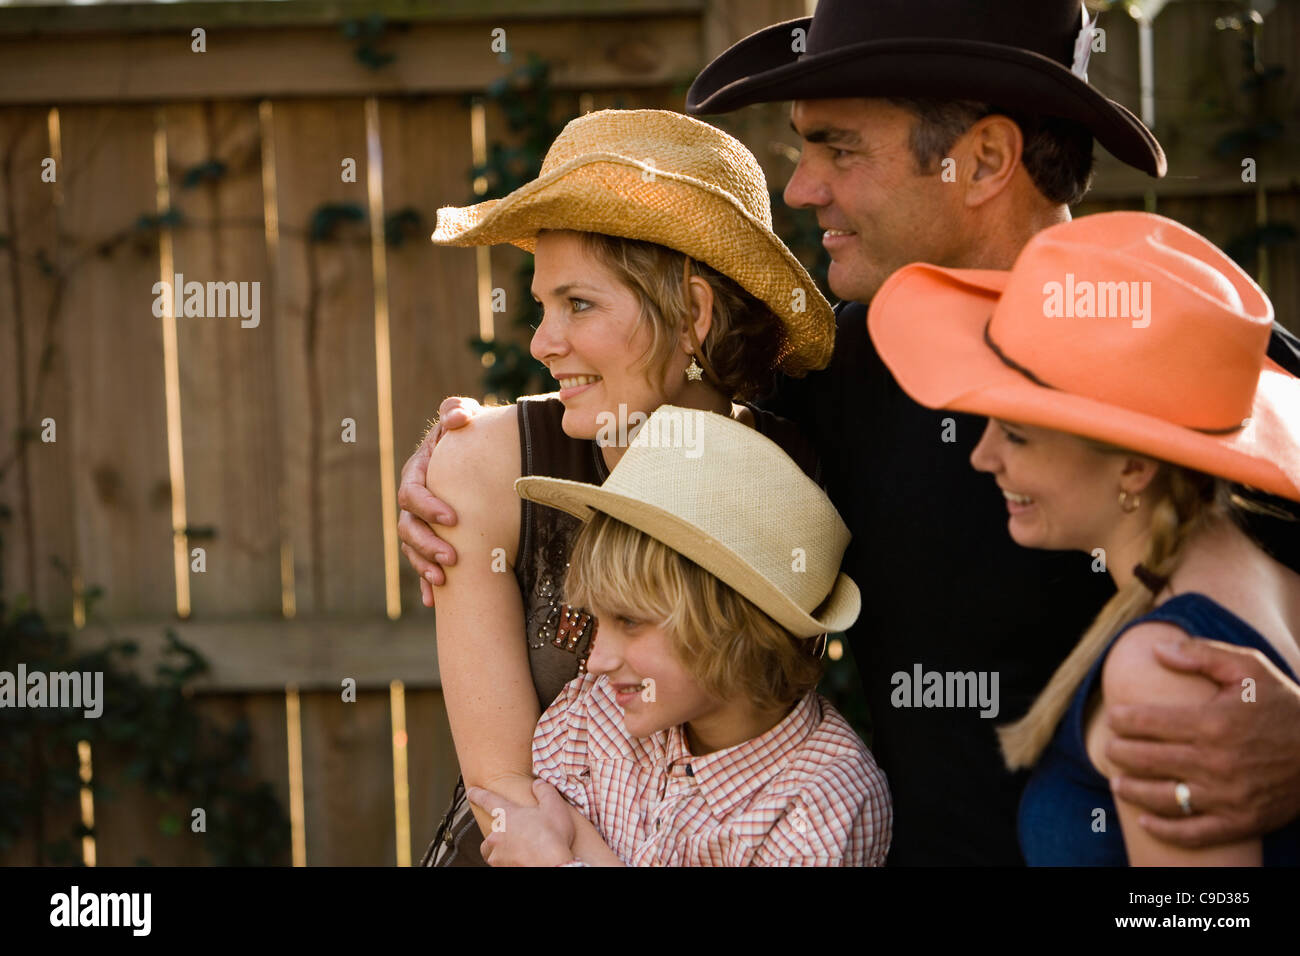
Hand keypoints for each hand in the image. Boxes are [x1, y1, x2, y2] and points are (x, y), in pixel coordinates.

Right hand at [396, 396, 482, 604]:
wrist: (482, 459)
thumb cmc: (472, 437)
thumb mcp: (465, 419)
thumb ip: (458, 412)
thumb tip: (458, 419)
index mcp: (418, 473)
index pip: (412, 493)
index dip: (428, 507)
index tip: (453, 518)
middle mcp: (414, 502)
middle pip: (407, 527)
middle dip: (427, 544)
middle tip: (452, 557)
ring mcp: (420, 524)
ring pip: (411, 550)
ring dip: (423, 566)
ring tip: (443, 580)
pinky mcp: (431, 541)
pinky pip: (422, 566)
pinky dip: (426, 583)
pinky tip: (434, 600)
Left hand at [468, 778, 576, 866]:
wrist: (552, 866)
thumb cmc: (553, 839)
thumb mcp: (554, 807)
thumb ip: (544, 791)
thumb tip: (538, 784)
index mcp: (508, 815)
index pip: (488, 800)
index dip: (478, 794)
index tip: (471, 792)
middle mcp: (498, 835)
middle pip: (492, 831)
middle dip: (501, 833)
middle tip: (518, 835)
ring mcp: (497, 855)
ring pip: (493, 851)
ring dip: (502, 850)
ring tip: (519, 851)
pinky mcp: (500, 869)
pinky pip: (501, 864)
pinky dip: (509, 863)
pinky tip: (523, 861)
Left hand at [1105, 635, 1299, 846]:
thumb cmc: (1283, 704)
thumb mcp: (1249, 668)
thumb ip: (1201, 654)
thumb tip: (1157, 649)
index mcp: (1212, 723)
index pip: (1146, 722)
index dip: (1121, 720)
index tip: (1114, 717)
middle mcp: (1215, 762)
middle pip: (1146, 759)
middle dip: (1119, 752)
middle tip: (1110, 747)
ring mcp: (1227, 796)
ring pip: (1162, 797)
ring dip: (1132, 789)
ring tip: (1117, 781)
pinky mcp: (1240, 822)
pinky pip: (1193, 833)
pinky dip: (1164, 830)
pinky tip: (1145, 820)